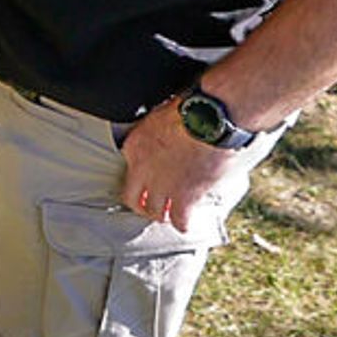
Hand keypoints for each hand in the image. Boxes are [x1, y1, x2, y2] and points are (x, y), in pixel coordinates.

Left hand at [116, 99, 251, 235]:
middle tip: (153, 209)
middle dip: (143, 206)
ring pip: (155, 213)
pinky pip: (179, 219)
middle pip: (133, 199)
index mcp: (134, 148)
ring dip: (163, 216)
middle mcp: (142, 171)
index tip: (146, 185)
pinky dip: (183, 224)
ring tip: (170, 217)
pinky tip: (186, 224)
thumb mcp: (161, 117)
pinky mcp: (184, 197)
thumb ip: (157, 132)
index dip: (138, 182)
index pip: (127, 173)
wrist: (210, 120)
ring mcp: (162, 186)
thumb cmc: (191, 111)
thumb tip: (166, 135)